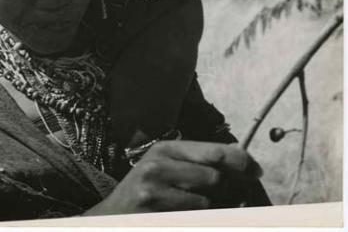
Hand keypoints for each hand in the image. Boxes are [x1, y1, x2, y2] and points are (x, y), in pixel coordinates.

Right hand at [85, 141, 262, 214]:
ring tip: (204, 207)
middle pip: (214, 177)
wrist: (111, 216)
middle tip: (241, 195)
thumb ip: (198, 163)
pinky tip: (190, 215)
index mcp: (166, 148)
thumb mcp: (166, 167)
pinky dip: (201, 218)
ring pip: (206, 201)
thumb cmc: (146, 190)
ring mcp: (155, 190)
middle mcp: (159, 164)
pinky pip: (194, 217)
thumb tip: (244, 167)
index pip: (214, 151)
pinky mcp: (154, 212)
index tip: (256, 170)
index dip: (240, 161)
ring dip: (215, 208)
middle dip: (231, 188)